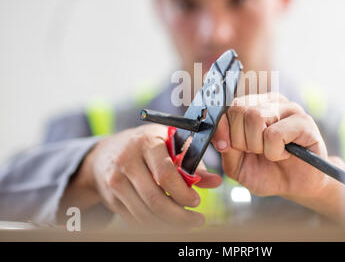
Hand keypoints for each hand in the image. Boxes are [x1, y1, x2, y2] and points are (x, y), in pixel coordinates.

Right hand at [60, 124, 221, 227]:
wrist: (107, 152)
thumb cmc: (147, 146)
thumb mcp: (169, 144)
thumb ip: (194, 163)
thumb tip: (215, 181)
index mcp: (147, 142)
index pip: (165, 173)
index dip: (183, 192)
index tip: (196, 201)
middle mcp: (127, 160)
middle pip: (155, 198)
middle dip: (180, 215)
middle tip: (197, 220)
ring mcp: (116, 180)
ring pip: (144, 213)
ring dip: (168, 223)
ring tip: (185, 222)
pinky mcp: (110, 197)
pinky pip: (134, 218)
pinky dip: (153, 224)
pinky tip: (166, 220)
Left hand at [211, 93, 344, 220]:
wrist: (296, 187)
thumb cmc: (267, 172)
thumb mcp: (237, 165)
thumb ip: (226, 148)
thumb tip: (220, 137)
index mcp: (252, 106)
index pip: (228, 105)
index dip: (222, 127)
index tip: (225, 146)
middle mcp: (270, 102)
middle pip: (239, 109)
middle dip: (240, 140)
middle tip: (255, 152)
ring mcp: (289, 109)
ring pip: (255, 117)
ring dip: (258, 146)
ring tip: (270, 153)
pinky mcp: (304, 122)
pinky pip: (274, 134)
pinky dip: (274, 152)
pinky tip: (284, 154)